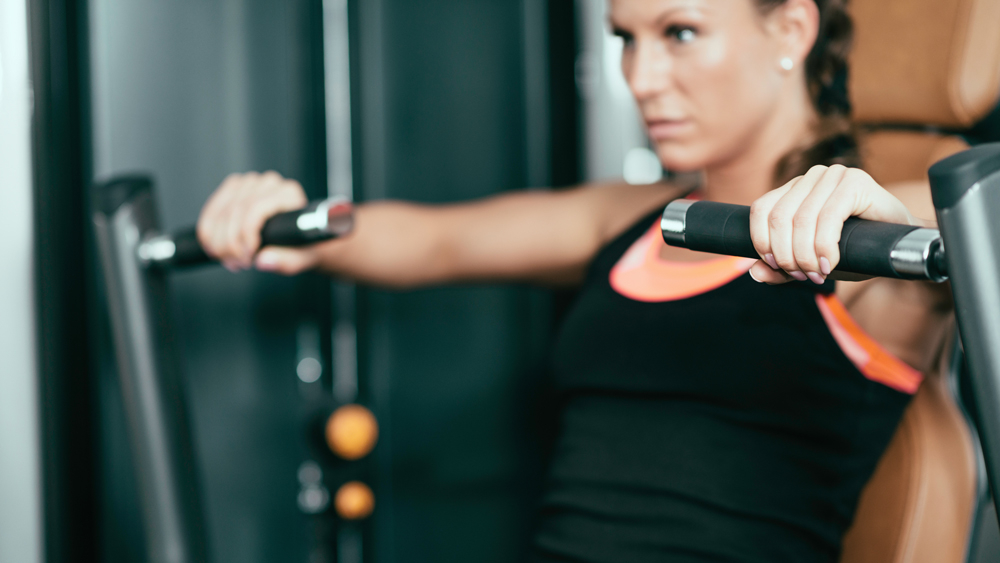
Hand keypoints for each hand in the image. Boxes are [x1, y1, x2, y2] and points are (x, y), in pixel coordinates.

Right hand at [196, 171, 318, 273]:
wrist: (298, 241)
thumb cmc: (303, 245)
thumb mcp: (302, 259)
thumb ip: (286, 260)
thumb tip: (264, 260)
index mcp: (288, 193)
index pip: (256, 208)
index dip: (245, 235)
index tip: (247, 257)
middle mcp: (270, 183)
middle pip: (236, 210)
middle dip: (230, 243)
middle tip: (237, 263)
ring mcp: (250, 183)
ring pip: (221, 211)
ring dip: (218, 241)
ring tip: (229, 259)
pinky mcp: (234, 188)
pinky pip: (212, 209)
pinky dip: (208, 232)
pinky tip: (215, 248)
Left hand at [747, 164, 917, 283]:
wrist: (898, 245)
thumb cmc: (854, 249)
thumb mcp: (809, 261)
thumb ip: (781, 267)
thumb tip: (754, 271)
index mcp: (794, 189)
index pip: (761, 210)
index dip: (762, 243)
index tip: (778, 267)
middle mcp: (811, 177)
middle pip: (779, 218)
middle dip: (786, 255)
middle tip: (803, 276)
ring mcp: (833, 176)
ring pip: (801, 220)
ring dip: (805, 255)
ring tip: (817, 274)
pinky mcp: (855, 182)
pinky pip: (828, 218)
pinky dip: (824, 247)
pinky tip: (828, 264)